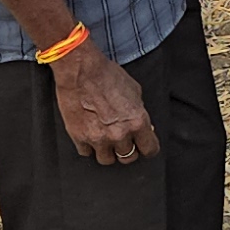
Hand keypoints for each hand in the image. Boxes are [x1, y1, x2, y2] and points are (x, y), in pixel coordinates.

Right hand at [52, 47, 159, 163]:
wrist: (80, 70)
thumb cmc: (107, 75)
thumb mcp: (134, 91)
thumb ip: (139, 112)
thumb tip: (143, 125)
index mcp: (137, 122)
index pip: (150, 149)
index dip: (148, 148)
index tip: (144, 146)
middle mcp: (119, 134)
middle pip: (128, 157)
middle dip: (127, 150)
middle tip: (123, 142)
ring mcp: (98, 138)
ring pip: (107, 160)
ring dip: (108, 152)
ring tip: (105, 140)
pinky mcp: (79, 137)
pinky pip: (86, 152)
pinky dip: (88, 146)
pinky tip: (89, 135)